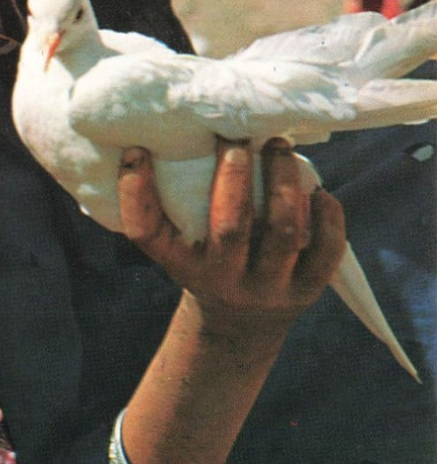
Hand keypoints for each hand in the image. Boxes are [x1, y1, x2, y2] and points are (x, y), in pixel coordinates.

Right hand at [117, 139, 345, 333]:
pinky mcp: (308, 289)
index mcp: (181, 265)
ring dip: (284, 183)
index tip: (137, 150)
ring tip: (279, 147)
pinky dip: (326, 215)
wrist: (240, 327)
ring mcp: (269, 287)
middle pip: (230, 228)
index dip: (137, 192)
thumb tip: (149, 139)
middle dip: (235, 174)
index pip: (148, 232)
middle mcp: (223, 280)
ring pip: (283, 233)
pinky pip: (326, 250)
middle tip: (236, 136)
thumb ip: (164, 201)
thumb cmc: (202, 262)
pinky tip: (316, 190)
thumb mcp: (175, 243)